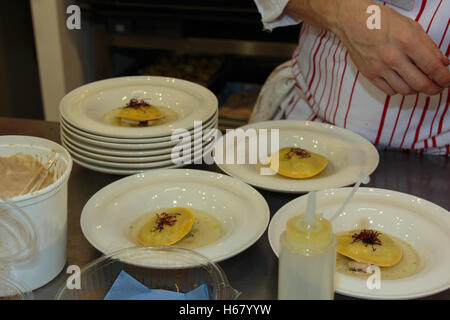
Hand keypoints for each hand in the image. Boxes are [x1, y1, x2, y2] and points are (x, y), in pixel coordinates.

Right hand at [330, 0, 449, 94]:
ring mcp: (380, 67)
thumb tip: (442, 62)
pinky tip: (403, 83)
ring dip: (416, 90)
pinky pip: (389, 91)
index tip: (447, 81)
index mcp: (407, 41)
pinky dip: (399, 90)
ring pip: (405, 90)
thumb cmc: (380, 21)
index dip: (444, 78)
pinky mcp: (370, 74)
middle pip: (420, 83)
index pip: (432, 67)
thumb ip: (428, 46)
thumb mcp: (410, 26)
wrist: (352, 22)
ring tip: (419, 84)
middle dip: (434, 89)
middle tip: (438, 88)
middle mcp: (393, 56)